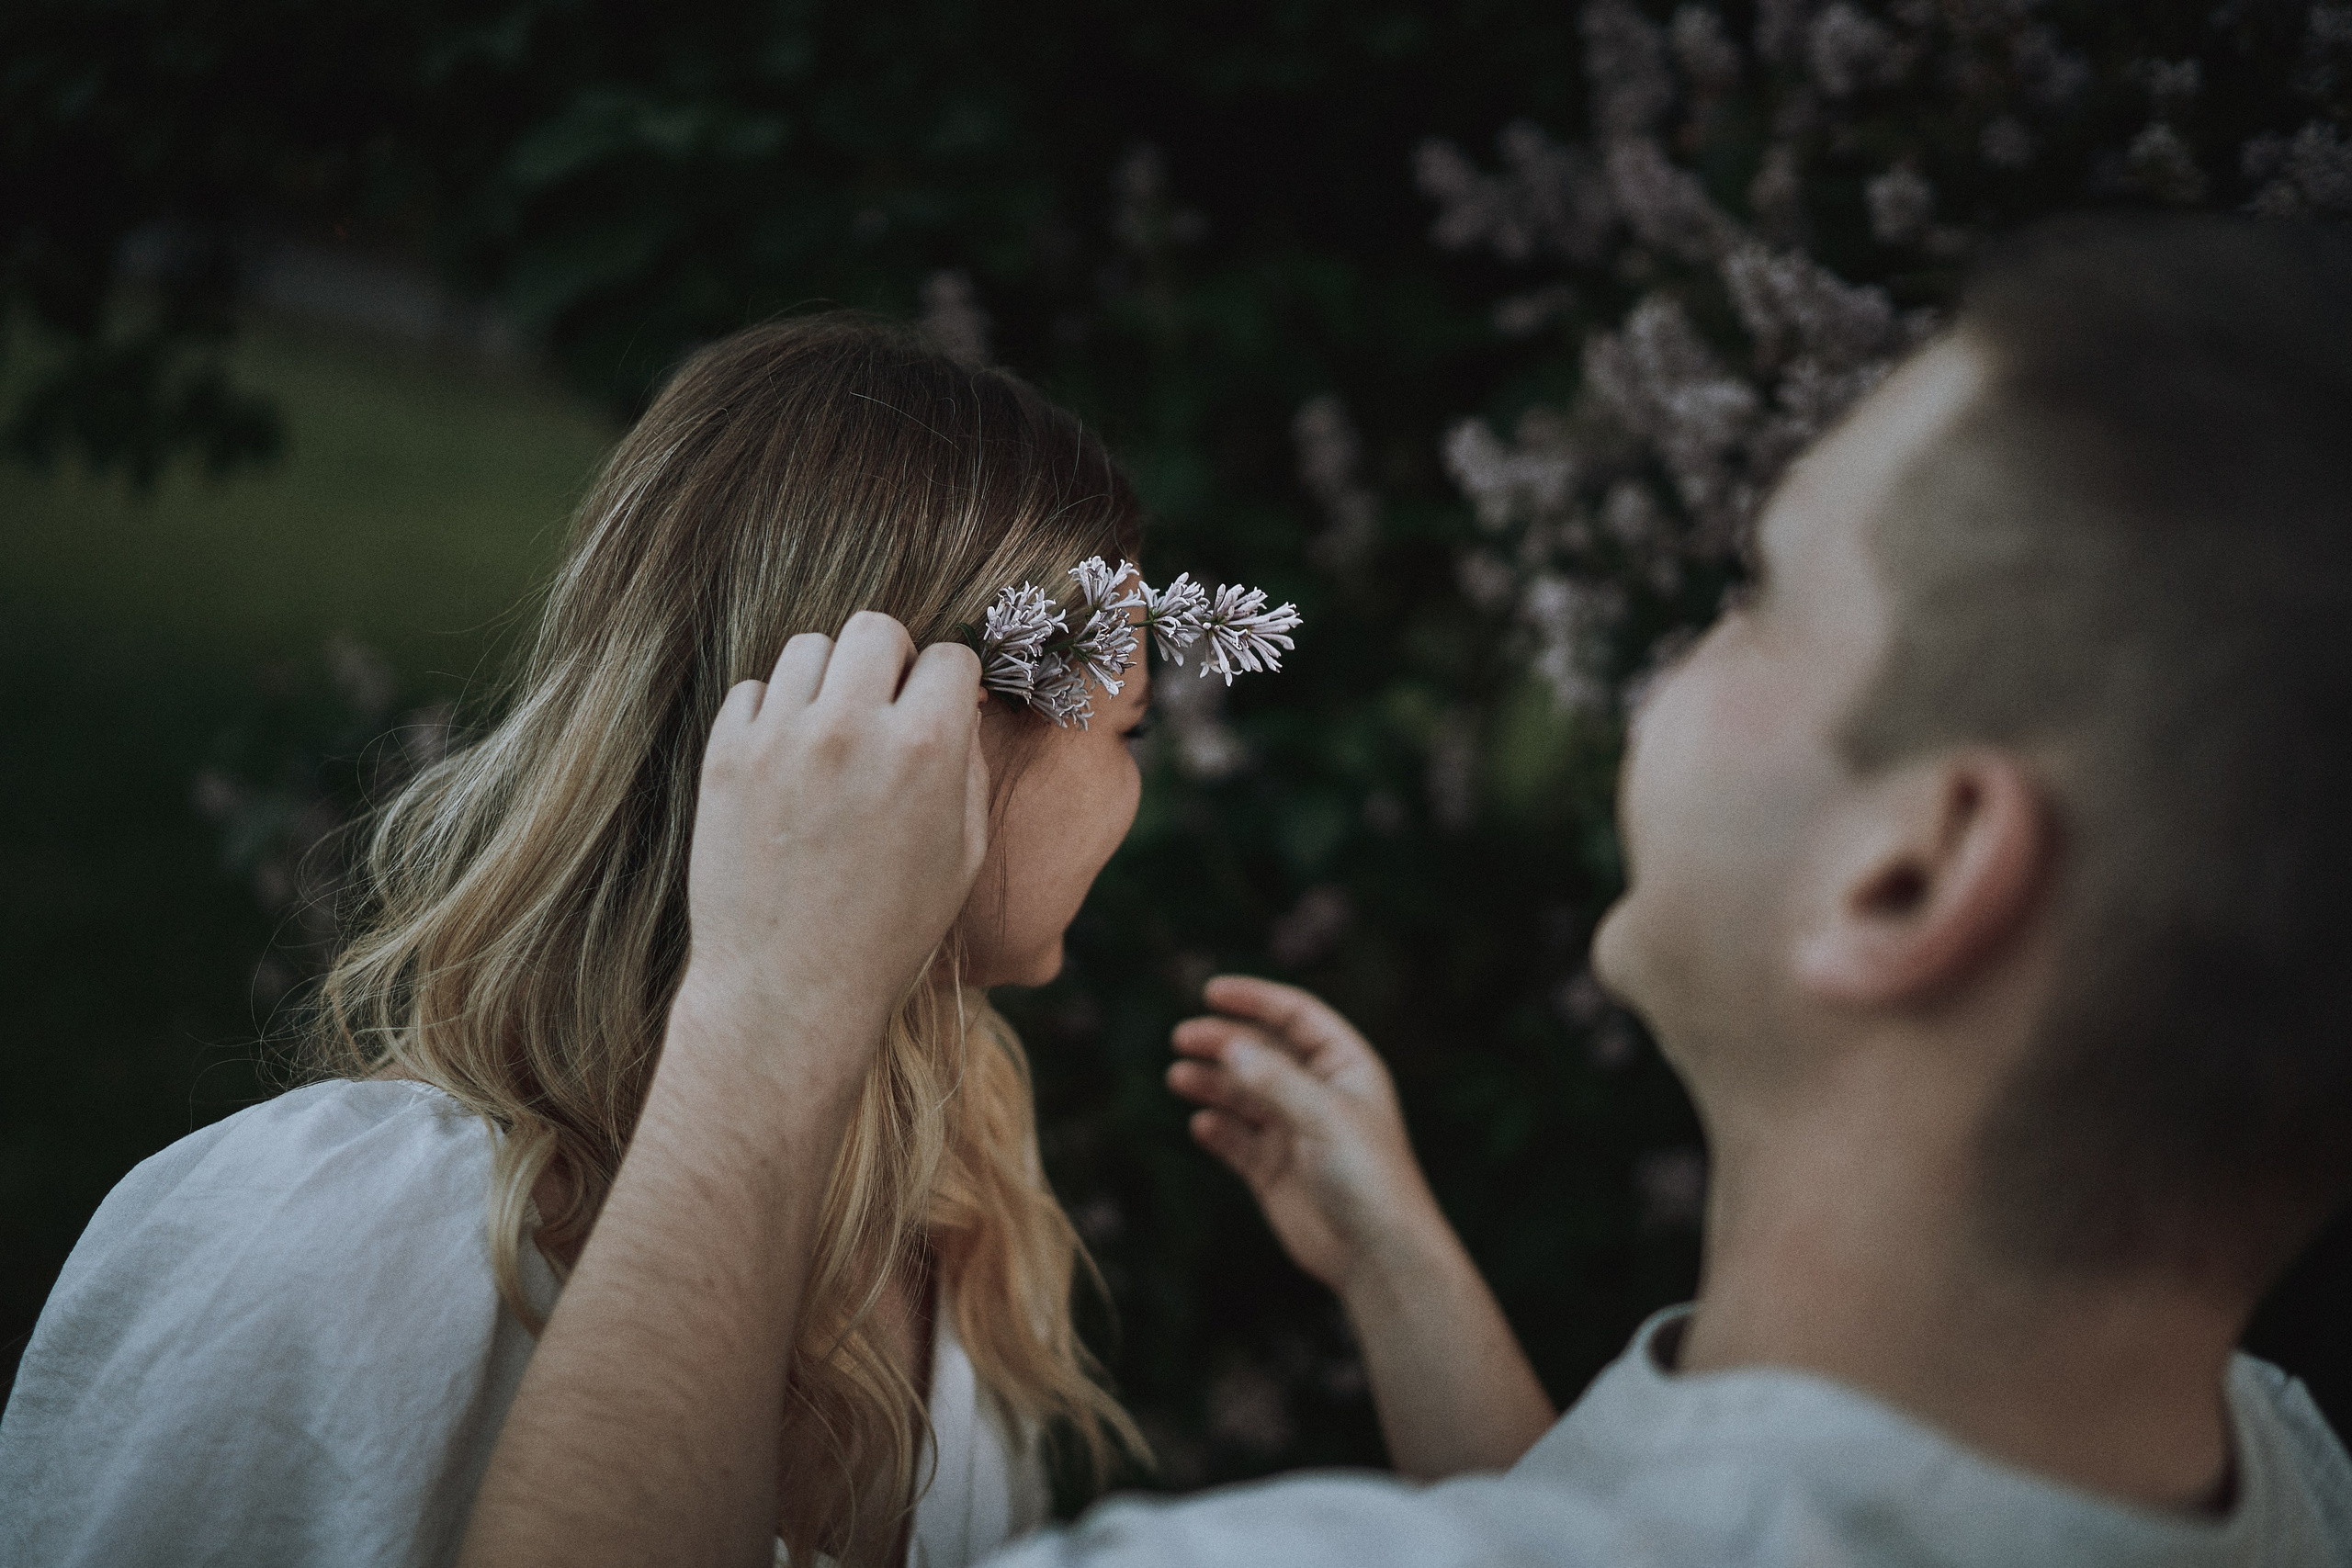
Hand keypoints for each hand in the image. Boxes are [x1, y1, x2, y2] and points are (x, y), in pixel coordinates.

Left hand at [679, 611, 987, 1081]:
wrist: (789, 989)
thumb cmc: (890, 930)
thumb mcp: (963, 854)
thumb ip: (965, 767)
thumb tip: (957, 706)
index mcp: (926, 749)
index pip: (949, 656)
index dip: (951, 682)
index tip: (940, 705)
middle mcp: (851, 728)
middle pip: (875, 628)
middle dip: (890, 659)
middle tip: (884, 704)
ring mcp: (782, 738)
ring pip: (809, 648)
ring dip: (829, 680)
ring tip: (831, 733)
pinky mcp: (726, 756)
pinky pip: (754, 690)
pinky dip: (775, 714)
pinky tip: (788, 761)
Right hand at [1168, 975, 1446, 1295]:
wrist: (1377, 1254)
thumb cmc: (1367, 1176)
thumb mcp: (1323, 1115)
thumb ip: (1274, 1079)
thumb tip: (1229, 1046)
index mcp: (1345, 1067)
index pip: (1296, 1017)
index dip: (1255, 1000)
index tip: (1211, 993)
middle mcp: (1318, 1094)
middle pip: (1262, 1053)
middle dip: (1223, 1042)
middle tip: (1182, 1039)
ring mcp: (1294, 1132)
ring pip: (1243, 1095)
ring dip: (1212, 1082)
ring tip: (1179, 1077)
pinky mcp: (1273, 1170)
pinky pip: (1236, 1140)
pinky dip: (1217, 1129)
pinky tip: (1201, 1126)